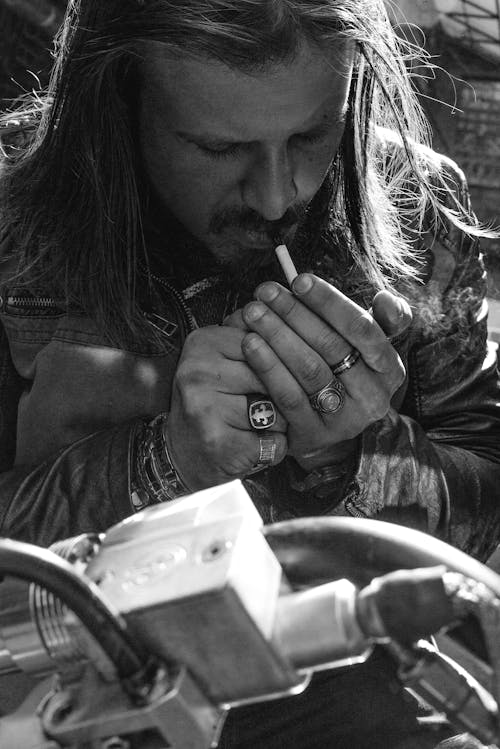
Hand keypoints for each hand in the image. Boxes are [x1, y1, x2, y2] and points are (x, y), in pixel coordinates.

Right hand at [167, 325, 287, 488]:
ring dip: (281, 423)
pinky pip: (273, 440)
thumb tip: (290, 318)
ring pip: (278, 410)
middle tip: (265, 405)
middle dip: (283, 395)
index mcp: (203, 342)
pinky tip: (256, 445)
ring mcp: (206, 407)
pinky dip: (274, 447)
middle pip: (274, 377)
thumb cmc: (212, 404)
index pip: (265, 342)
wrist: (183, 454)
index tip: (270, 378)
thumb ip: (253, 339)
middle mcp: (198, 371)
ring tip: (258, 426)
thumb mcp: (224, 361)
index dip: (280, 363)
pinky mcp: (218, 441)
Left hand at [235, 275, 410, 470]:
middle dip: (294, 313)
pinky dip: (267, 366)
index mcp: (390, 369)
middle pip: (331, 346)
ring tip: (253, 312)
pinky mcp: (314, 434)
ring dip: (277, 335)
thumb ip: (382, 320)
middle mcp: (373, 397)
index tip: (299, 280)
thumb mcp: (367, 349)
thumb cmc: (344, 375)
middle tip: (265, 291)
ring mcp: (344, 419)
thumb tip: (384, 297)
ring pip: (309, 369)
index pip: (361, 328)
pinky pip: (288, 395)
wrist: (328, 431)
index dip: (329, 302)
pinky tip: (249, 344)